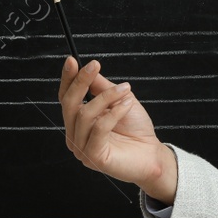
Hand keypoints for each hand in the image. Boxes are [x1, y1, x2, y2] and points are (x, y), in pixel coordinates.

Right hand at [57, 56, 167, 190]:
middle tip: (95, 66)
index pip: (65, 98)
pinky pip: (99, 128)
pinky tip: (126, 106)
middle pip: (69, 105)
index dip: (67, 79)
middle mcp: (75, 136)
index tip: (72, 60)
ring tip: (125, 91)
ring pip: (84, 115)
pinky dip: (113, 113)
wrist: (152, 154)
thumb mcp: (119, 100)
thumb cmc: (136, 130)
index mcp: (78, 123)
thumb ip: (101, 87)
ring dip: (106, 97)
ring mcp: (82, 148)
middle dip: (81, 82)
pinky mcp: (94, 157)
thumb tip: (88, 69)